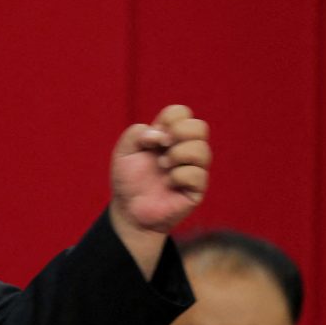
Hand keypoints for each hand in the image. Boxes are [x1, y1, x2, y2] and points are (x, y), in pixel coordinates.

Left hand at [110, 105, 210, 275]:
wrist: (129, 211)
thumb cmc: (128, 181)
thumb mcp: (123, 153)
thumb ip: (136, 134)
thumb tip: (160, 134)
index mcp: (168, 137)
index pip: (182, 113)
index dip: (171, 117)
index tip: (153, 135)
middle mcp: (184, 150)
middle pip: (200, 127)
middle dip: (180, 132)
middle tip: (163, 146)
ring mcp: (193, 169)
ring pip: (202, 150)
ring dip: (178, 154)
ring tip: (162, 165)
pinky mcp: (196, 189)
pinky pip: (197, 174)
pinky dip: (179, 175)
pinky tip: (169, 182)